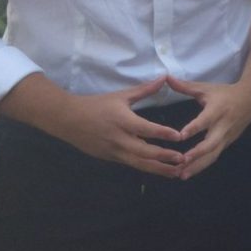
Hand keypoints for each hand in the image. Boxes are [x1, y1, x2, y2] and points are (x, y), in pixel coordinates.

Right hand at [53, 78, 185, 175]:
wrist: (67, 119)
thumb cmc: (96, 105)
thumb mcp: (121, 96)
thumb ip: (145, 90)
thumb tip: (164, 77)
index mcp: (122, 120)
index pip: (146, 129)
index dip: (163, 133)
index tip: (179, 137)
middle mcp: (118, 138)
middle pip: (143, 152)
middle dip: (164, 157)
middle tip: (183, 159)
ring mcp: (113, 151)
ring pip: (138, 163)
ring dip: (159, 169)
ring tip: (177, 172)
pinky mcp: (110, 158)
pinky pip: (131, 164)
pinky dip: (146, 168)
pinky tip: (161, 170)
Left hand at [169, 76, 250, 178]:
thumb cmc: (225, 93)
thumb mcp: (206, 88)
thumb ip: (185, 86)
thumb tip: (166, 77)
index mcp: (217, 110)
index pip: (204, 121)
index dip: (193, 128)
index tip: (180, 136)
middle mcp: (222, 126)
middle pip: (211, 144)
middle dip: (196, 155)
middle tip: (181, 162)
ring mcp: (226, 137)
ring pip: (212, 155)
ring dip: (198, 166)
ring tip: (181, 175)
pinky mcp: (227, 143)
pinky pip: (214, 156)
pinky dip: (201, 165)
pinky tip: (188, 173)